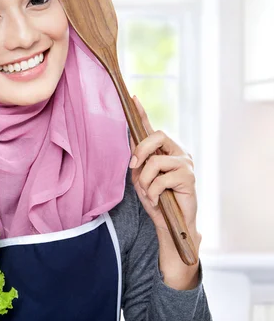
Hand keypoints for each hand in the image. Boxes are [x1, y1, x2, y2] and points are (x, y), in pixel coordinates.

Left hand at [128, 96, 200, 288]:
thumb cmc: (156, 198)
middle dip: (141, 150)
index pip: (152, 128)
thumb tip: (130, 138)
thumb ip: (138, 158)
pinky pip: (161, 180)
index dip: (142, 113)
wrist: (171, 222)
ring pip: (156, 162)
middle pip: (158, 135)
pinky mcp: (188, 177)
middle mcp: (177, 152)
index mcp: (164, 150)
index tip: (132, 98)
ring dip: (145, 181)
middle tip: (134, 167)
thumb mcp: (141, 176)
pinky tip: (157, 200)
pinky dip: (152, 192)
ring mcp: (185, 163)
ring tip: (149, 193)